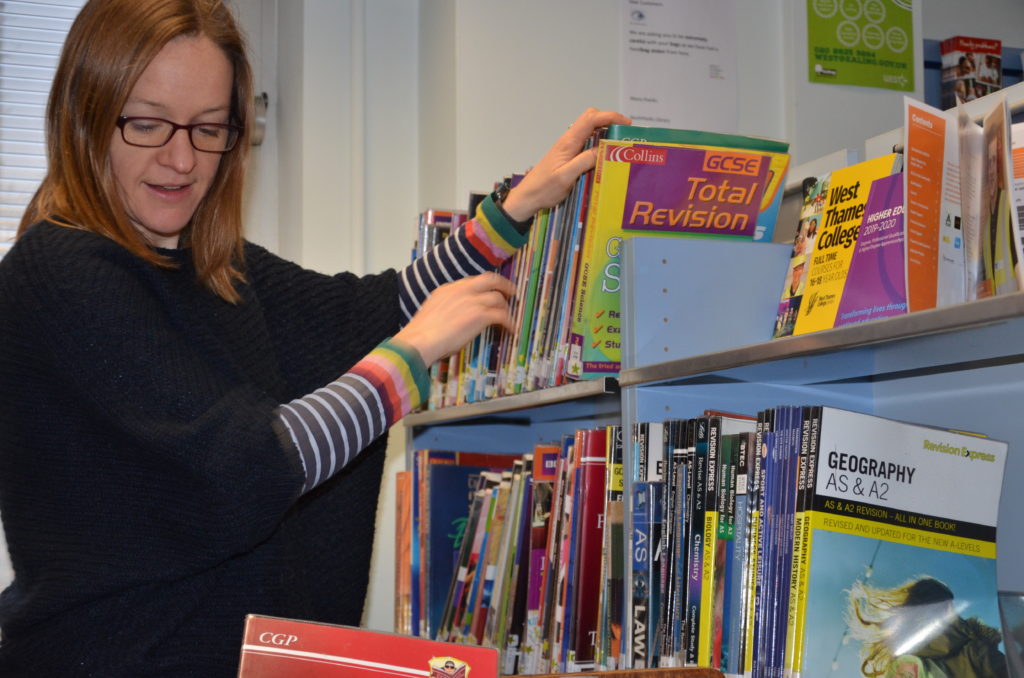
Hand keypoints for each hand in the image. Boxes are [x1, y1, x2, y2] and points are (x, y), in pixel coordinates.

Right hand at [392, 272, 516, 365]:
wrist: (419, 341)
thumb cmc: (421, 334)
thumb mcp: (433, 312)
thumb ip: (447, 308)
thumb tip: (455, 318)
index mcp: (448, 289)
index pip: (472, 281)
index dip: (484, 287)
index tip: (489, 291)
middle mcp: (461, 290)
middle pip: (490, 279)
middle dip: (504, 284)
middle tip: (512, 292)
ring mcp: (472, 301)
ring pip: (498, 298)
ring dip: (506, 308)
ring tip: (509, 319)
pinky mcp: (480, 315)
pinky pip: (502, 316)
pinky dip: (509, 323)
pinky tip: (511, 330)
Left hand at [501, 107, 631, 221]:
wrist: (527, 197)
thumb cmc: (543, 189)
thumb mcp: (566, 177)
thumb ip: (584, 162)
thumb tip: (602, 150)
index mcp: (568, 142)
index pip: (591, 119)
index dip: (610, 117)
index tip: (626, 124)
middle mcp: (568, 141)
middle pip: (590, 119)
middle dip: (609, 120)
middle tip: (623, 133)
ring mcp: (568, 148)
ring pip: (589, 130)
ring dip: (604, 131)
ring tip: (618, 144)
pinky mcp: (568, 156)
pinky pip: (585, 143)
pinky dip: (598, 143)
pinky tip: (605, 155)